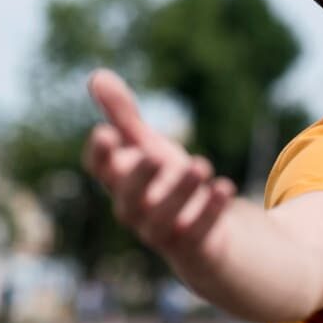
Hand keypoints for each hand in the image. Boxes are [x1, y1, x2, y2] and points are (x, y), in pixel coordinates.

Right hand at [82, 69, 235, 257]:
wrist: (203, 234)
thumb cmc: (166, 185)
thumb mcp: (147, 147)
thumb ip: (123, 116)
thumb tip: (96, 75)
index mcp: (122, 184)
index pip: (101, 171)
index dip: (100, 154)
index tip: (105, 132)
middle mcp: (137, 210)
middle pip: (128, 200)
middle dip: (139, 179)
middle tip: (154, 154)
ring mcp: (164, 232)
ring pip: (163, 219)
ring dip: (181, 192)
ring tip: (201, 165)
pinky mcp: (194, 246)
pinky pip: (199, 232)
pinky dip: (210, 211)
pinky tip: (225, 187)